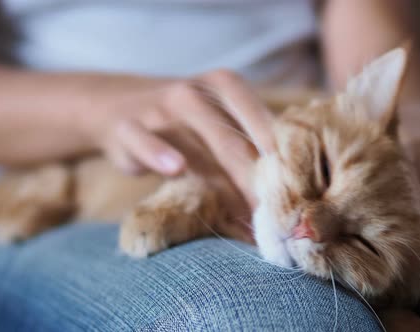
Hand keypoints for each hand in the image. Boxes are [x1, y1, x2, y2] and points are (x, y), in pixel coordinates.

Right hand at [76, 69, 274, 204]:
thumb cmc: (183, 122)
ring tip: (248, 219)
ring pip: (199, 150)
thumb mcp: (215, 123)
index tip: (300, 199)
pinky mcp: (129, 126)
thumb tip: (289, 194)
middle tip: (279, 223)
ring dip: (224, 187)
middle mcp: (196, 92)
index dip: (283, 166)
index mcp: (226, 87)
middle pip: (235, 144)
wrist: (119, 104)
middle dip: (259, 186)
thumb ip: (246, 147)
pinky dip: (160, 153)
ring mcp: (161, 107)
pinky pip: (147, 141)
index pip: (263, 127)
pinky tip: (176, 168)